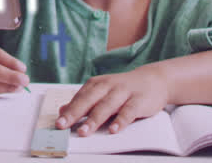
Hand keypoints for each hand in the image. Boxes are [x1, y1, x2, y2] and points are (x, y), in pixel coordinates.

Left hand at [55, 66, 170, 135]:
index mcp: (96, 84)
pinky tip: (113, 130)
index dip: (68, 111)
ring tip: (84, 131)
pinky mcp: (138, 100)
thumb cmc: (123, 88)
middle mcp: (108, 86)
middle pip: (89, 101)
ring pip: (106, 106)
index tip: (58, 123)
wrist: (153, 79)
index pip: (79, 98)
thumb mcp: (101, 91)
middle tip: (64, 125)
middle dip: (75, 113)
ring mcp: (123, 93)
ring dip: (94, 119)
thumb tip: (62, 110)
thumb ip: (83, 100)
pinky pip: (128, 111)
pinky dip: (120, 121)